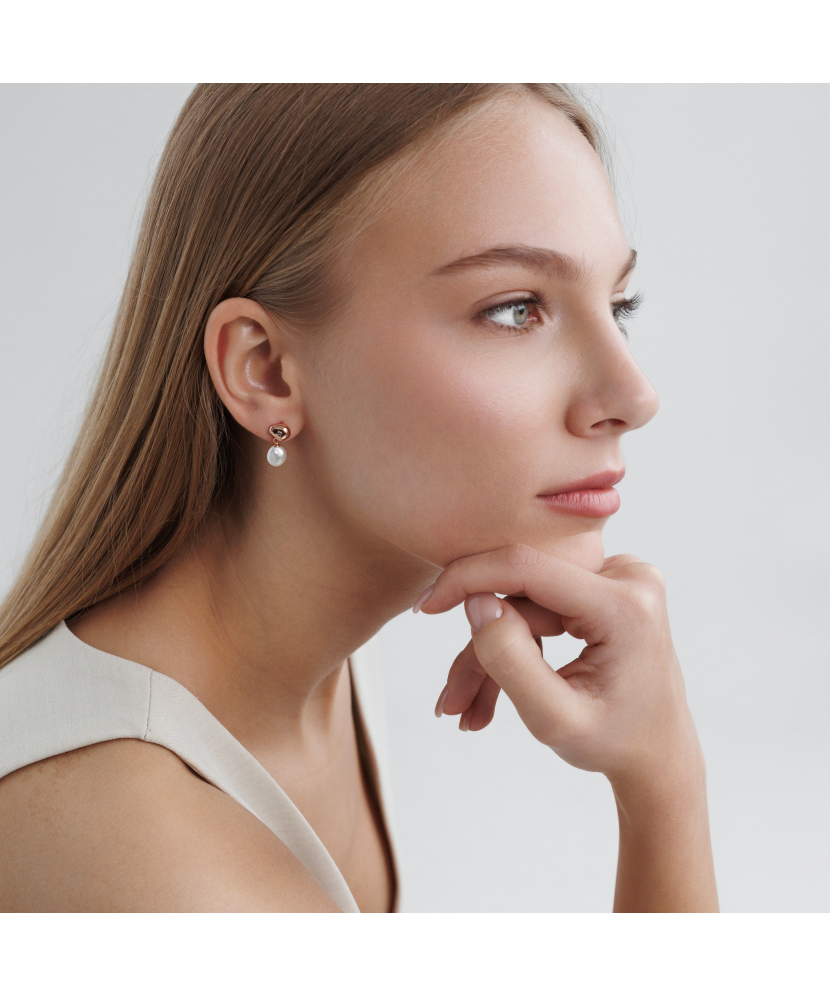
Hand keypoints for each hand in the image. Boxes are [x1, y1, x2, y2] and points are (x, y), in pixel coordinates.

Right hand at [415, 543, 700, 785]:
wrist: (658, 755)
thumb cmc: (614, 743)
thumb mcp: (554, 720)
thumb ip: (511, 660)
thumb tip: (476, 601)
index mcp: (626, 606)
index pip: (527, 567)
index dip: (468, 579)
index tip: (424, 608)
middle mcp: (629, 577)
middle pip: (522, 593)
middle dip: (481, 646)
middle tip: (452, 701)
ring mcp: (620, 578)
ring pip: (524, 605)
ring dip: (492, 656)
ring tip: (469, 711)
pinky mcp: (605, 587)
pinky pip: (540, 608)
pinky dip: (515, 647)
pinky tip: (491, 693)